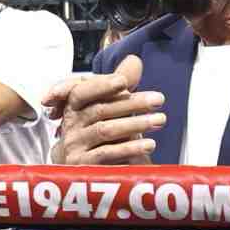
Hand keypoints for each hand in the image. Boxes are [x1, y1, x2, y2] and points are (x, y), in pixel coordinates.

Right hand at [45, 55, 163, 165]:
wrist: (81, 168)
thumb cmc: (97, 135)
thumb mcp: (107, 108)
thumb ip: (118, 86)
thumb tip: (133, 60)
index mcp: (74, 107)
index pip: (81, 91)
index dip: (102, 85)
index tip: (124, 82)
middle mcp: (70, 124)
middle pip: (100, 109)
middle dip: (131, 103)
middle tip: (158, 100)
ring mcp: (74, 145)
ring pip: (104, 130)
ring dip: (134, 124)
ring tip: (160, 120)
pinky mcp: (81, 165)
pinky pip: (106, 153)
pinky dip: (129, 148)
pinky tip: (149, 144)